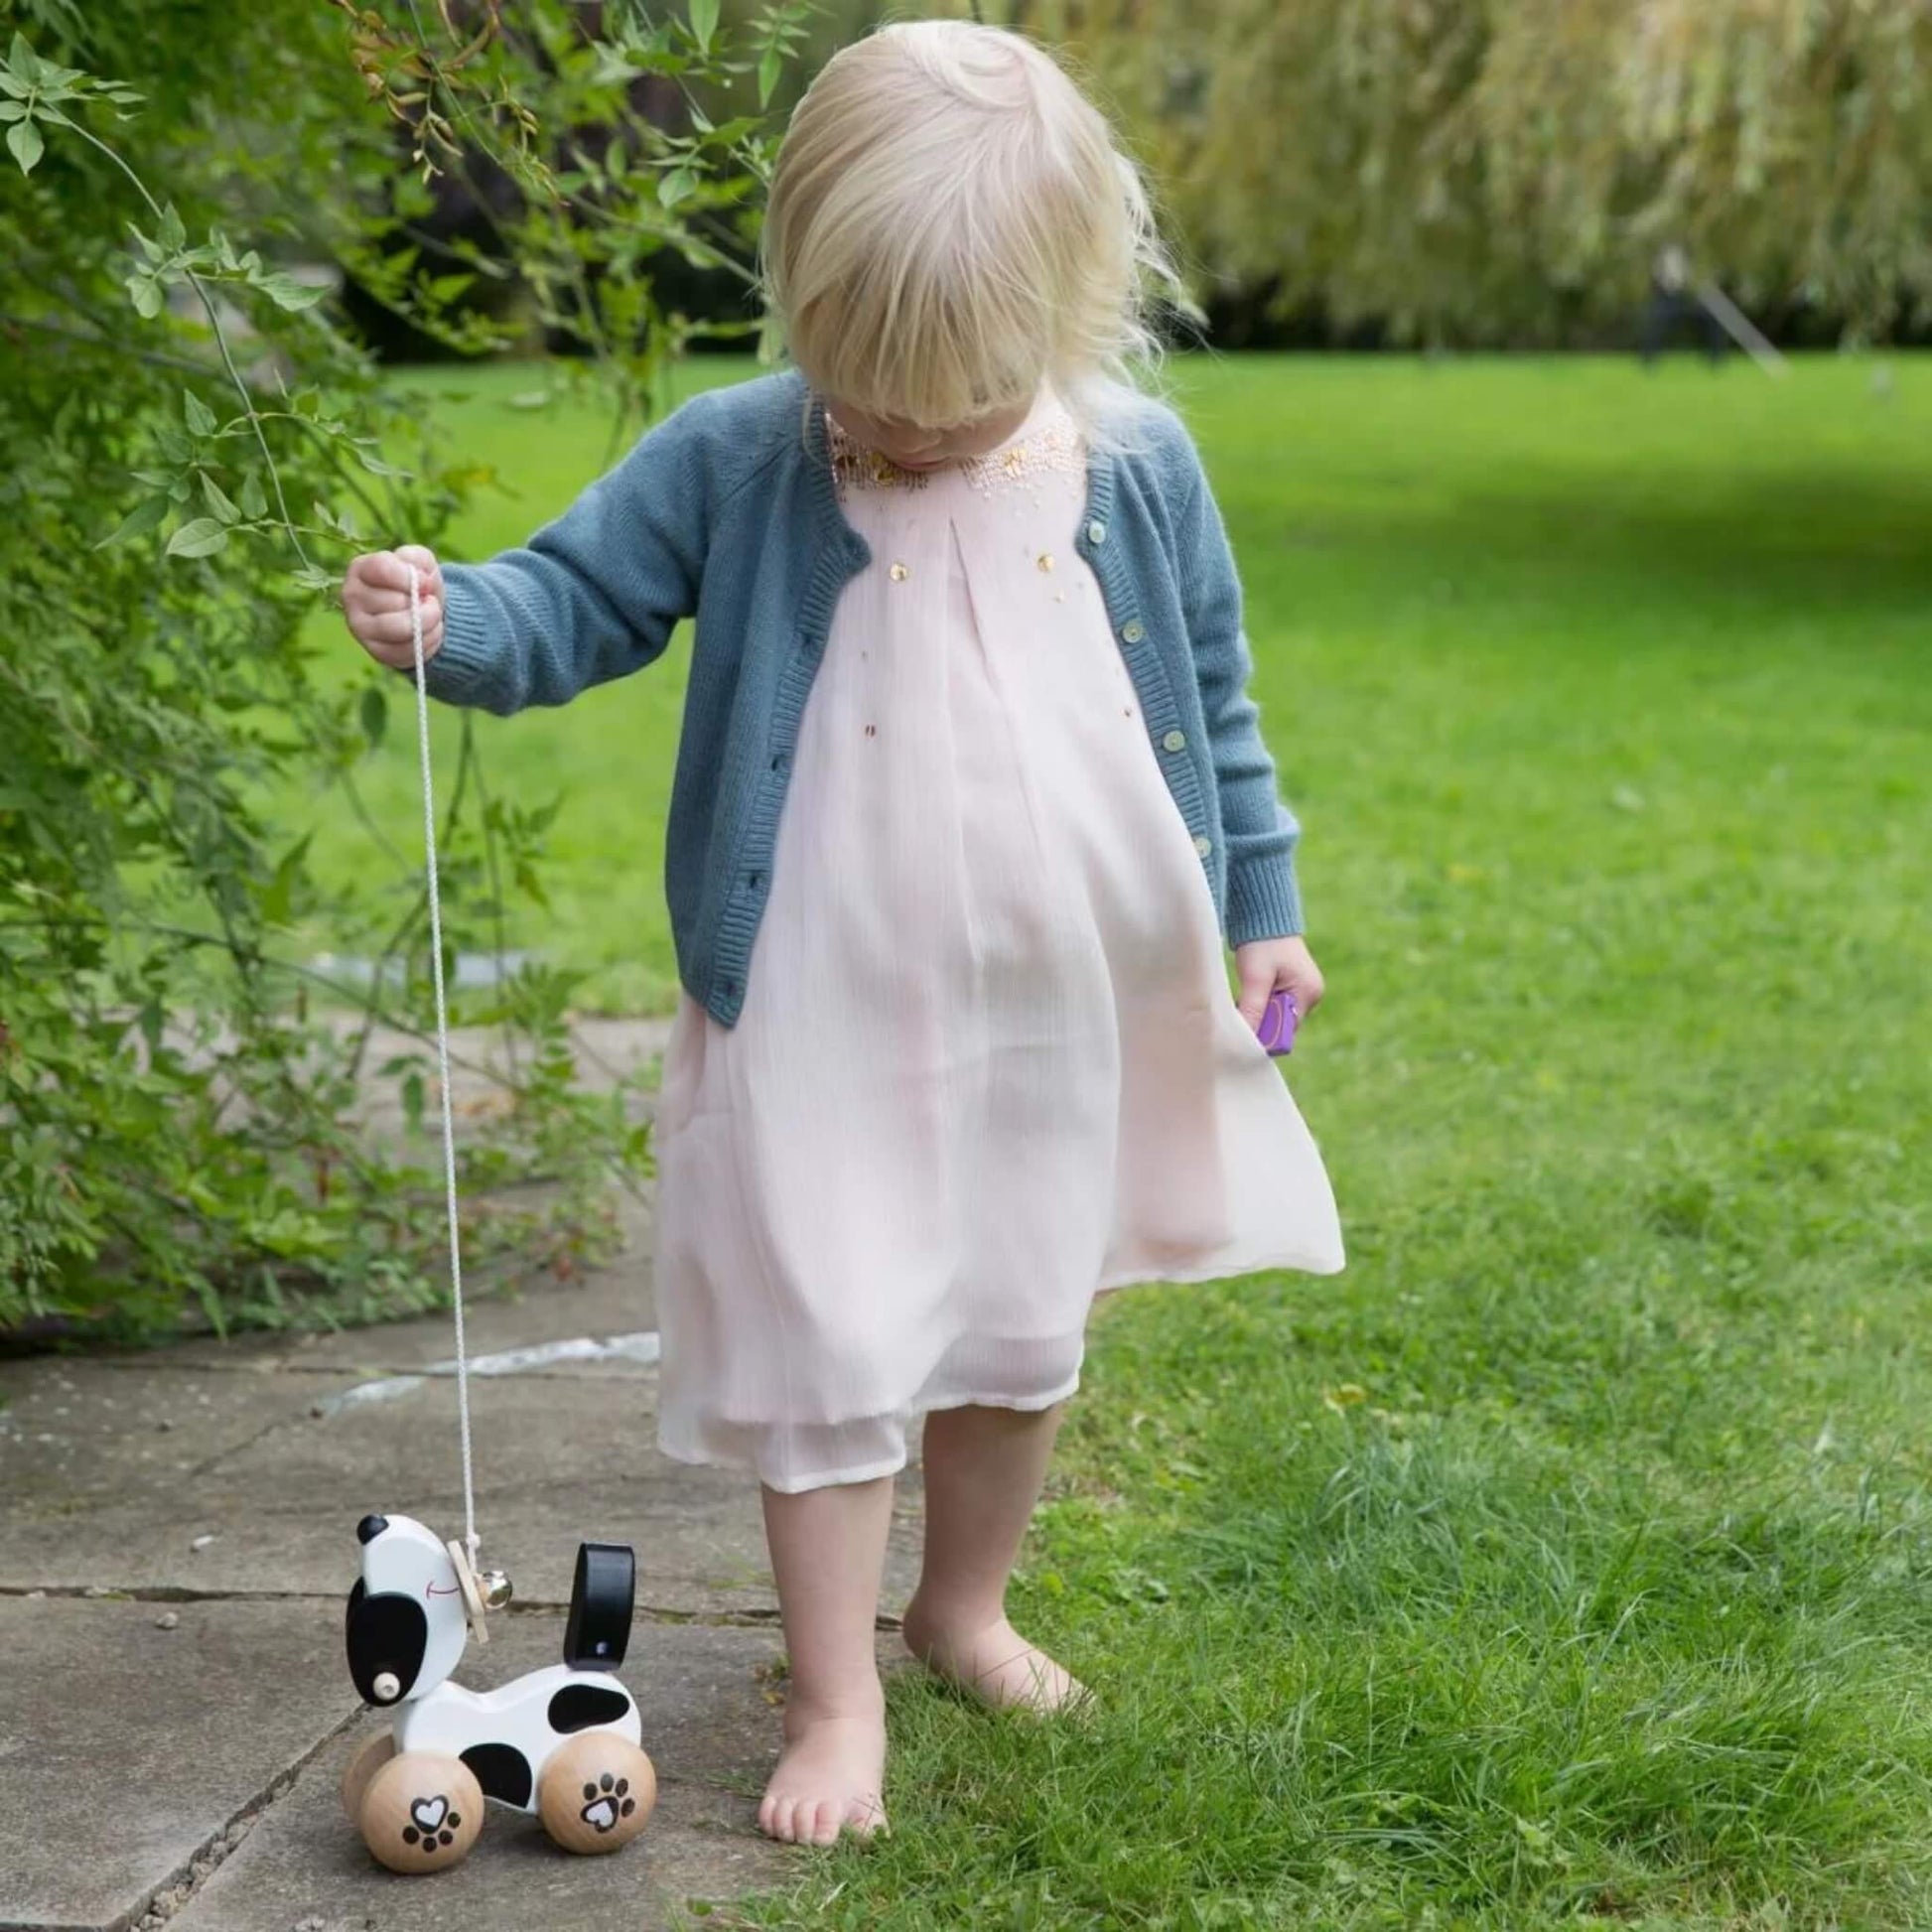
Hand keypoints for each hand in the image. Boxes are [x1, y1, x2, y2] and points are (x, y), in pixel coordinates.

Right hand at [343, 546, 443, 668]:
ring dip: (427, 623)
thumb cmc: (417, 582)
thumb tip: (421, 582)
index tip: (426, 583)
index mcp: (361, 568)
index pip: (382, 568)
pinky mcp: (374, 651)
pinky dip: (427, 643)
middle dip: (424, 604)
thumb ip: (418, 559)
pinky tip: (429, 633)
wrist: (422, 611)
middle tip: (430, 602)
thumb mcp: (420, 561)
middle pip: (395, 601)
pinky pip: (406, 651)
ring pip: (400, 628)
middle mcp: (352, 596)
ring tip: (433, 617)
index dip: (411, 577)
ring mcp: (359, 626)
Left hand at [1234, 935, 1324, 1036]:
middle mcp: (1311, 995)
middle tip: (1240, 1005)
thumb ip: (1253, 1009)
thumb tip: (1246, 1040)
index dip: (1264, 1032)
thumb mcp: (1255, 978)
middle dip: (1260, 1021)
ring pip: (1276, 1016)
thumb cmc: (1261, 943)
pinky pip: (1276, 1006)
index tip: (1243, 1024)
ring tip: (1245, 994)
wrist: (1264, 916)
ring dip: (1258, 1012)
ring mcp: (1303, 991)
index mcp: (1308, 993)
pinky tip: (1250, 992)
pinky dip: (1260, 1003)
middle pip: (1282, 1025)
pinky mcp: (1293, 987)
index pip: (1286, 1030)